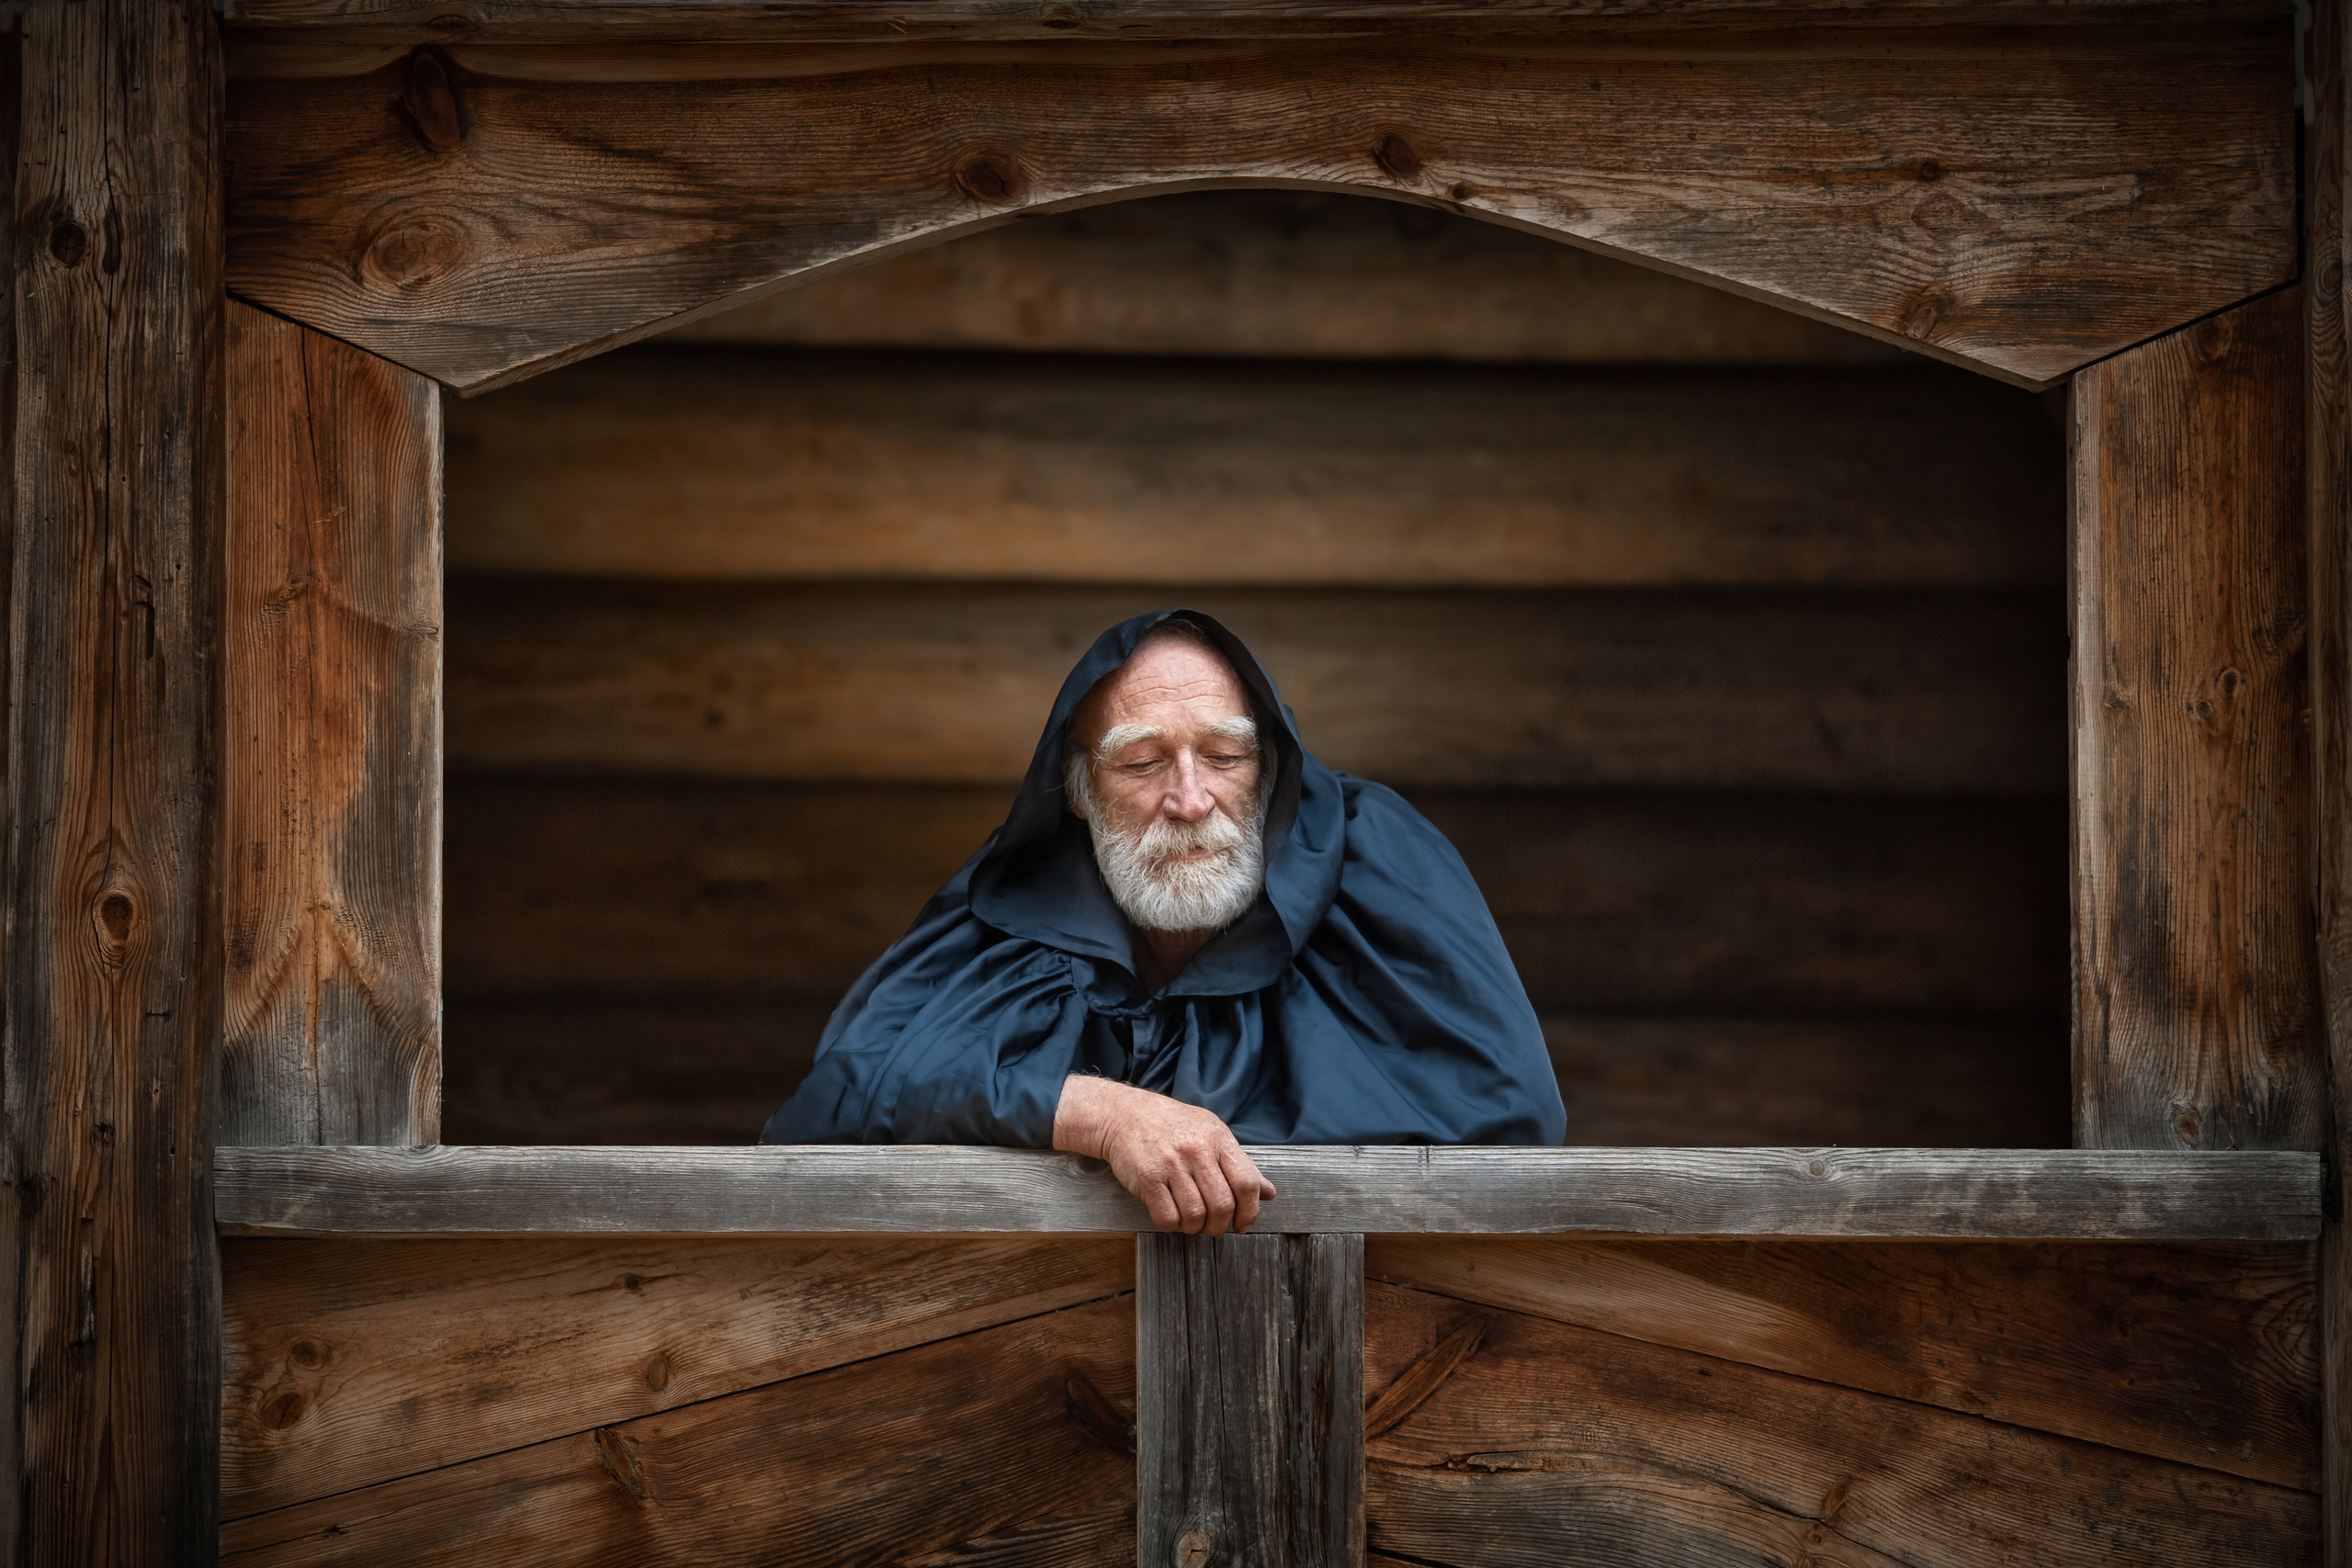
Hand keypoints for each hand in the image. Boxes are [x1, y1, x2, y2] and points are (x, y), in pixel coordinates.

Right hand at [1052, 1076, 1276, 1235]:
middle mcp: (1196, 1150)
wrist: (1124, 1114)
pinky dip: (1173, 1226)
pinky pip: (1167, 1218)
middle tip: (1214, 1227)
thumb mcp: (1211, 1133)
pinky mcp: (1147, 1179)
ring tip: (1192, 1221)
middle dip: (1220, 1226)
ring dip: (1196, 1228)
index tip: (1243, 1224)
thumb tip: (1268, 1192)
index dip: (1250, 1211)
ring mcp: (1171, 1165)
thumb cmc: (1171, 1125)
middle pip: (1222, 1205)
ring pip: (1195, 1215)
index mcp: (1218, 1139)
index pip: (1246, 1183)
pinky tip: (1172, 1216)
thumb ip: (1240, 1164)